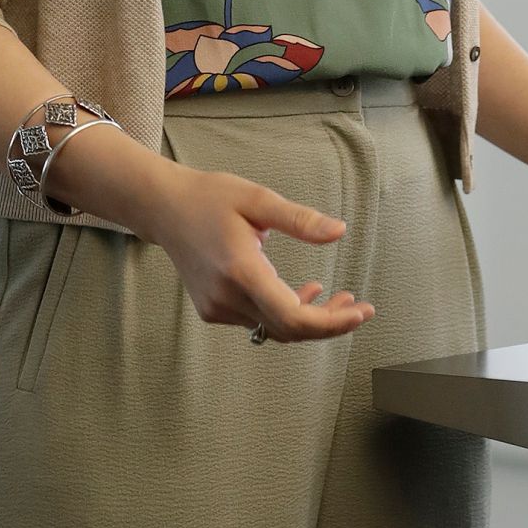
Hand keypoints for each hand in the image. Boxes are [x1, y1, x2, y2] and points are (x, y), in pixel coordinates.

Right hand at [145, 163, 376, 341]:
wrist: (166, 208)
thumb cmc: (211, 197)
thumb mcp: (258, 199)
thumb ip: (300, 219)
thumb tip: (339, 232)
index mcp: (240, 271)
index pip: (292, 316)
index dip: (330, 322)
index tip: (361, 312)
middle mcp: (226, 298)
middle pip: (288, 329)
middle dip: (328, 323)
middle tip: (359, 308)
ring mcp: (217, 308)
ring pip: (273, 329)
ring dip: (309, 318)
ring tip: (339, 297)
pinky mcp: (213, 309)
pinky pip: (258, 321)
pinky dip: (285, 313)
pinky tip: (304, 293)